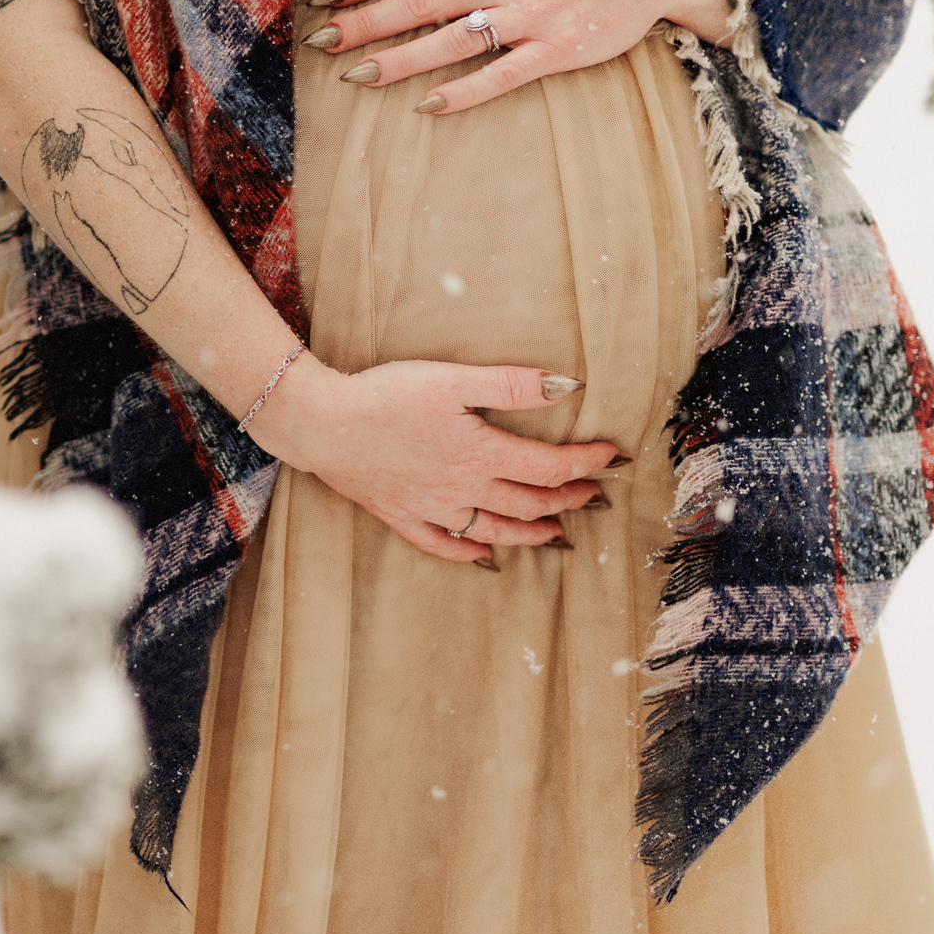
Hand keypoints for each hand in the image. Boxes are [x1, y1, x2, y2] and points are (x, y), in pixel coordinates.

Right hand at [249, 357, 623, 563]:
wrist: (321, 424)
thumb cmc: (385, 395)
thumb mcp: (452, 378)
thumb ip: (511, 385)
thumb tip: (567, 386)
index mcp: (482, 455)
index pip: (550, 466)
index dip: (587, 462)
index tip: (611, 456)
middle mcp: (464, 489)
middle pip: (530, 504)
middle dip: (568, 500)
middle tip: (593, 495)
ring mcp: (432, 508)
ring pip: (494, 531)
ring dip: (531, 535)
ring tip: (556, 534)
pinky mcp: (401, 515)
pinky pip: (443, 545)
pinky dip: (469, 552)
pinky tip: (483, 555)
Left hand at [305, 0, 731, 115]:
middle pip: (418, 1)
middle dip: (365, 22)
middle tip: (322, 41)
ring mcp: (530, 14)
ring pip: (450, 41)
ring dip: (399, 60)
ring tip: (357, 76)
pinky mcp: (556, 49)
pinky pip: (501, 75)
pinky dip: (462, 92)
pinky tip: (427, 106)